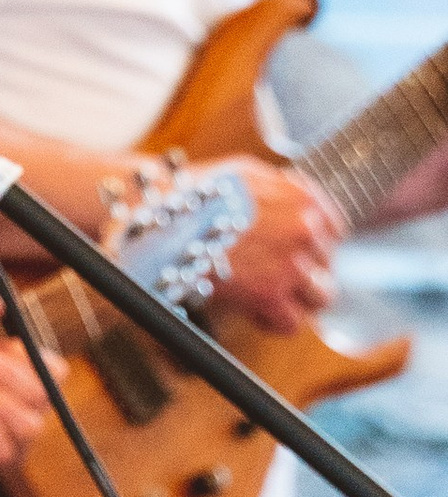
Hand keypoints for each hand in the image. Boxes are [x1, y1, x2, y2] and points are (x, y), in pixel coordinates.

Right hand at [212, 161, 338, 332]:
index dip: (312, 246)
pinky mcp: (270, 294)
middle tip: (271, 276)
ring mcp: (291, 263)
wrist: (163, 221)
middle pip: (327, 264)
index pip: (334, 231)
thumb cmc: (195, 196)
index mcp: (304, 198)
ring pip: (320, 297)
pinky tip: (252, 310)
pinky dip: (272, 321)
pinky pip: (291, 322)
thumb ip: (281, 189)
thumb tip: (296, 204)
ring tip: (266, 297)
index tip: (293, 254)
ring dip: (297, 300)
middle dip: (304, 273)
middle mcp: (305, 228)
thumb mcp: (246, 174)